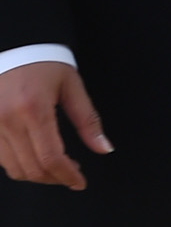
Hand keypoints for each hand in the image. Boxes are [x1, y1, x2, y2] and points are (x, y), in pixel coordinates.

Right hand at [0, 62, 110, 189]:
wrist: (14, 44)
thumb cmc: (44, 62)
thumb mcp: (72, 86)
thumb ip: (88, 120)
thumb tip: (104, 148)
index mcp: (34, 109)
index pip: (51, 158)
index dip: (67, 176)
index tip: (79, 182)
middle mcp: (8, 119)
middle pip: (32, 168)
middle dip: (55, 178)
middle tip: (71, 173)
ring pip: (14, 168)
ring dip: (37, 175)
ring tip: (56, 166)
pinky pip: (0, 158)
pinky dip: (20, 164)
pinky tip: (34, 155)